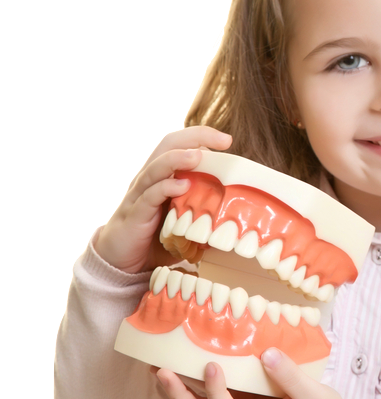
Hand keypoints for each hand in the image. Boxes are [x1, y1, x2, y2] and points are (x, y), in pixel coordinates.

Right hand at [95, 126, 231, 274]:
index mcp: (164, 176)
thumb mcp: (185, 218)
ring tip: (198, 156)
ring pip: (156, 167)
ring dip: (177, 159)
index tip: (227, 140)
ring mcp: (140, 195)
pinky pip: (149, 196)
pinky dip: (165, 188)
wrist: (122, 261)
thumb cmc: (157, 238)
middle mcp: (150, 179)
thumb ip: (204, 208)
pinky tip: (182, 186)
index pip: (180, 145)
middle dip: (194, 137)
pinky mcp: (135, 214)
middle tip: (222, 140)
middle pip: (168, 145)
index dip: (201, 136)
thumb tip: (240, 212)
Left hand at [156, 349, 353, 398]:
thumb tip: (267, 353)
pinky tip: (180, 373)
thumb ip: (291, 377)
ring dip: (177, 396)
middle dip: (178, 398)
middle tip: (162, 370)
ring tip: (159, 369)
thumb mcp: (315, 397)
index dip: (215, 392)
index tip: (211, 365)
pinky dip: (189, 393)